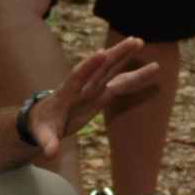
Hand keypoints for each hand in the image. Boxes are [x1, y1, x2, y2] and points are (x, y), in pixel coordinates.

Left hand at [28, 38, 160, 156]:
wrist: (46, 119)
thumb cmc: (42, 126)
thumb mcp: (43, 135)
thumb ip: (48, 142)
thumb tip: (50, 153)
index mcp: (67, 93)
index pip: (78, 76)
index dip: (89, 65)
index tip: (101, 53)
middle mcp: (82, 87)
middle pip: (100, 67)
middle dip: (115, 54)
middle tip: (133, 40)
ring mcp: (93, 88)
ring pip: (111, 70)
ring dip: (125, 56)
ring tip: (139, 41)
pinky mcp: (102, 94)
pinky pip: (122, 84)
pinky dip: (135, 76)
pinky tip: (152, 68)